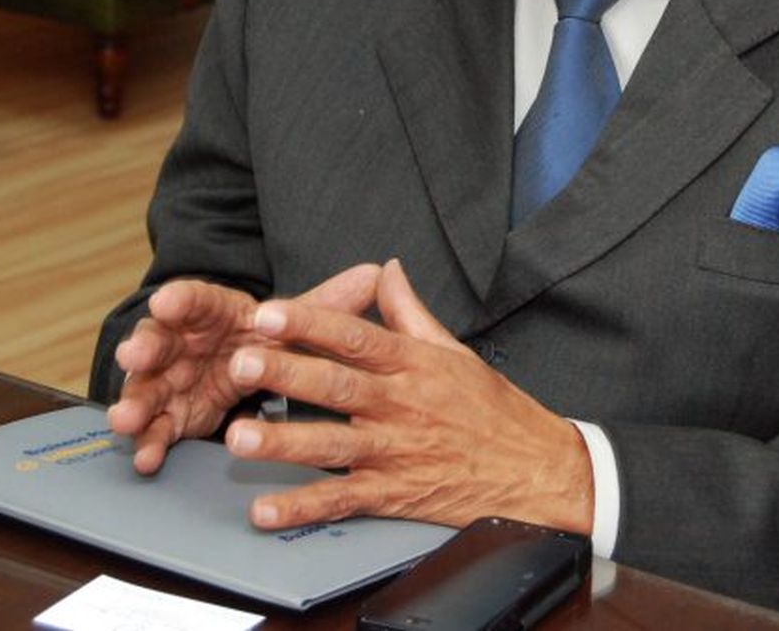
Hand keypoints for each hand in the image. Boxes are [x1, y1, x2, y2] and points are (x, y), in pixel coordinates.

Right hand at [107, 266, 380, 473]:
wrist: (239, 361)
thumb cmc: (264, 335)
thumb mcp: (294, 322)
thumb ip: (327, 304)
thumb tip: (375, 273)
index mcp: (217, 313)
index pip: (197, 299)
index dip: (181, 300)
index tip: (167, 301)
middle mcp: (187, 341)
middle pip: (161, 340)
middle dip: (145, 348)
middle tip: (134, 357)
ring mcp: (174, 378)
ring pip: (149, 386)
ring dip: (136, 401)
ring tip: (126, 419)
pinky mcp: (174, 413)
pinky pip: (159, 428)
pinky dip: (153, 443)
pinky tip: (147, 458)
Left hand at [222, 258, 593, 534]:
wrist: (538, 473)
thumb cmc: (494, 411)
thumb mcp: (455, 352)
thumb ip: (412, 312)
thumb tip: (387, 269)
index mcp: (415, 365)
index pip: (357, 337)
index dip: (312, 323)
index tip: (271, 313)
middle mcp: (402, 406)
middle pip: (337, 386)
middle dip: (286, 373)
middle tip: (241, 362)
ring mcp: (397, 453)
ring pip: (332, 446)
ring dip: (284, 443)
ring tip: (240, 437)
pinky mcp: (396, 496)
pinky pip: (344, 502)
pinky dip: (304, 509)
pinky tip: (266, 510)